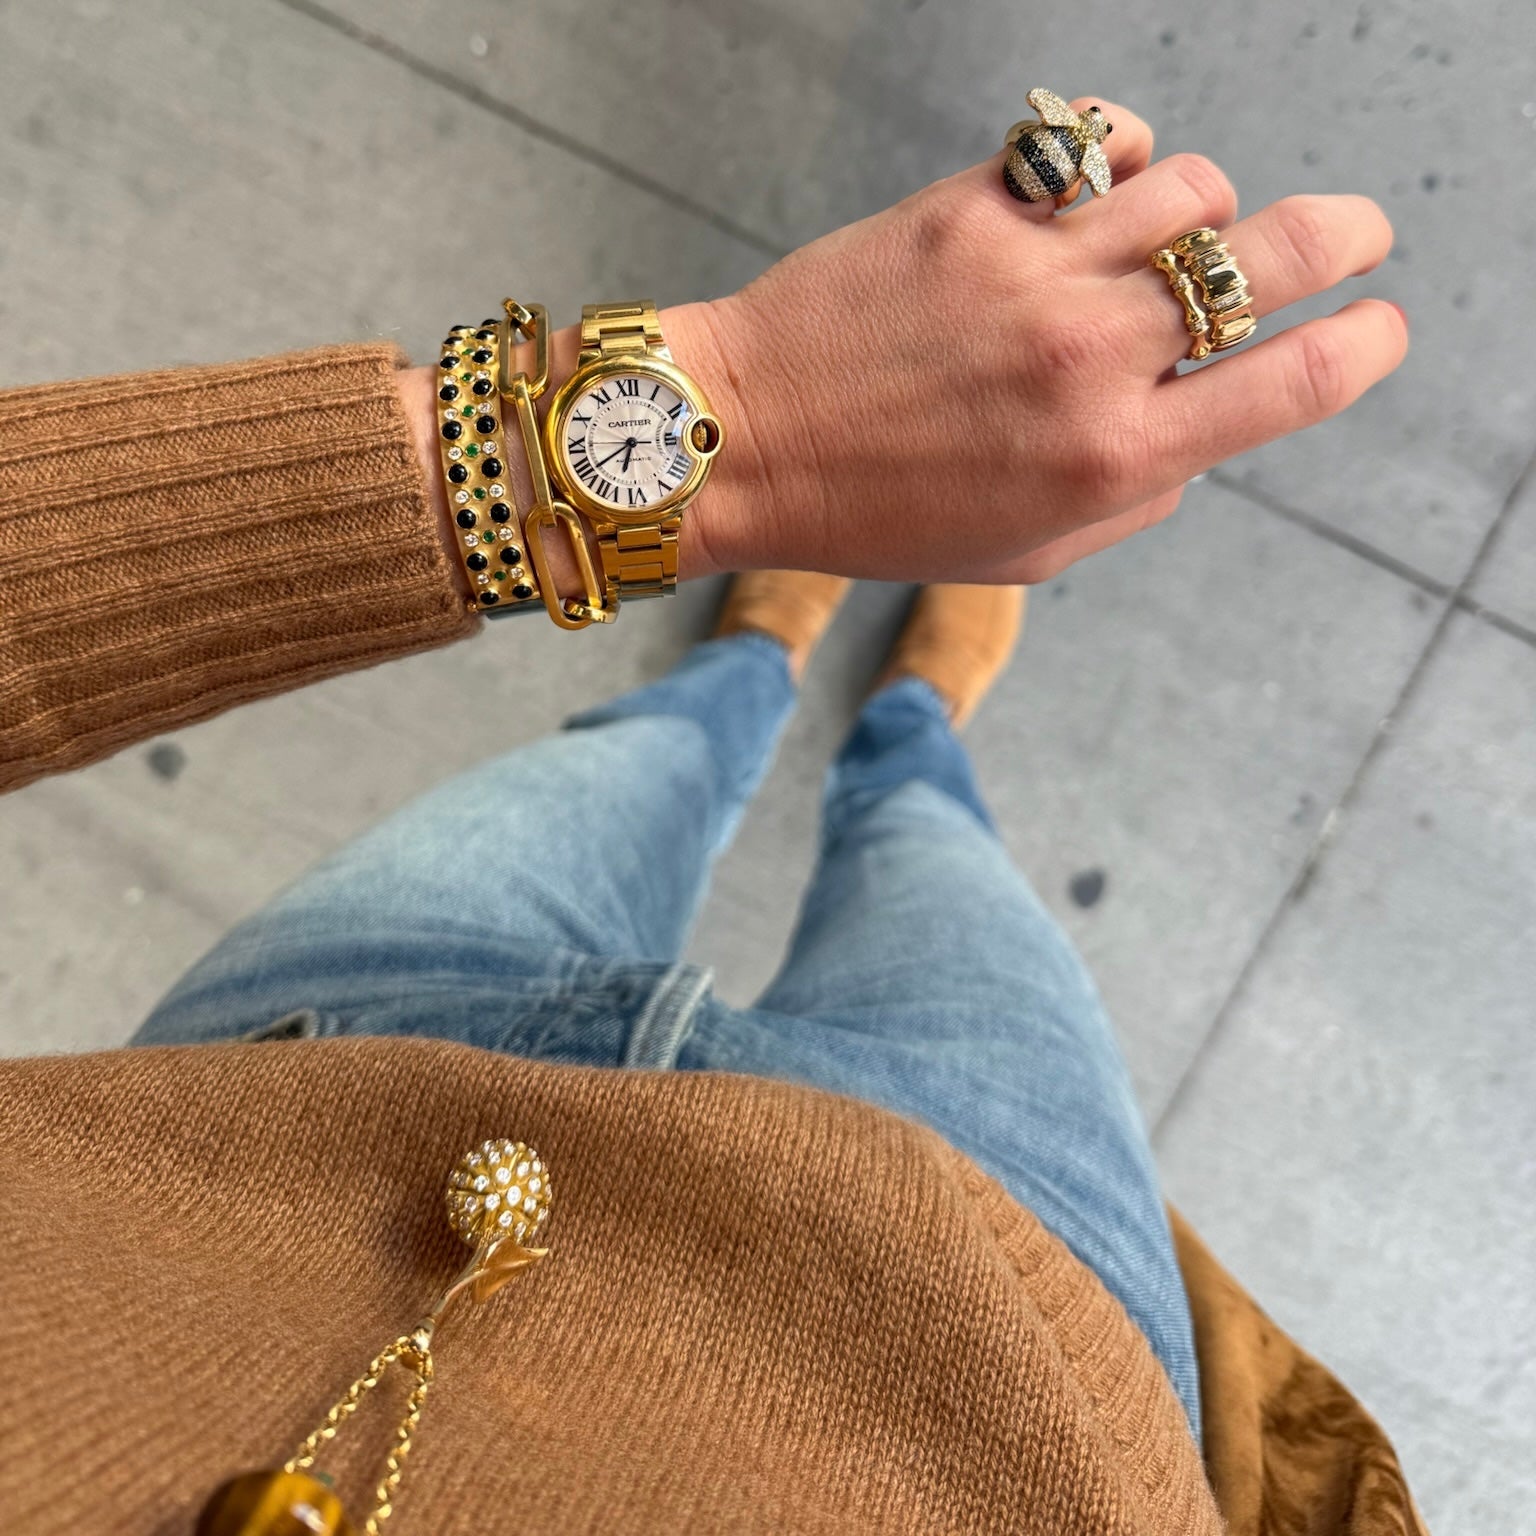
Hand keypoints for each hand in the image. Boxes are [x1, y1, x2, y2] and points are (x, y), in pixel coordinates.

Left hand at [673, 99, 1405, 583]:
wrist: (750, 443)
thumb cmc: (882, 516)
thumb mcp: (1023, 554)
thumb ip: (1132, 496)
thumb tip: (1194, 435)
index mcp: (1115, 459)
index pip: (1298, 382)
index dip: (1366, 346)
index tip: (1379, 328)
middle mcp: (1091, 357)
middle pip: (1275, 257)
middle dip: (1347, 240)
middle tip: (1360, 237)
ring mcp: (1034, 271)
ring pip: (1195, 187)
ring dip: (1210, 211)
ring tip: (1177, 237)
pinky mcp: (974, 210)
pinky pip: (1096, 145)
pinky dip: (1125, 159)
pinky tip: (1104, 191)